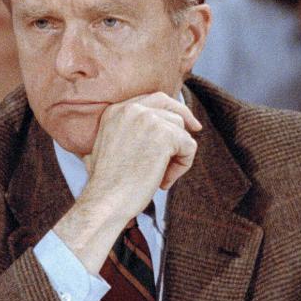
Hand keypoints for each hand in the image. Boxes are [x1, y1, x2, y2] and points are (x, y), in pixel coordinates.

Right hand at [54, 93, 200, 273]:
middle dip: (185, 116)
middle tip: (196, 129)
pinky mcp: (165, 135)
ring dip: (176, 156)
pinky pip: (189, 146)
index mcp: (115, 110)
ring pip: (181, 130)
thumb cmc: (105, 184)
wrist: (106, 200)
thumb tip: (147, 135)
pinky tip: (163, 182)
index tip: (182, 122)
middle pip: (169, 105)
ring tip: (159, 177)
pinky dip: (182, 167)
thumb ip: (123, 133)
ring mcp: (149, 119)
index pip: (152, 100)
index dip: (170, 109)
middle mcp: (131, 109)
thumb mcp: (105, 148)